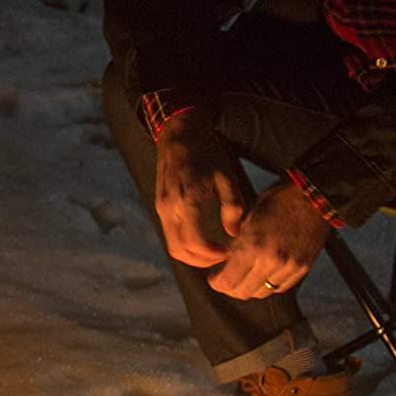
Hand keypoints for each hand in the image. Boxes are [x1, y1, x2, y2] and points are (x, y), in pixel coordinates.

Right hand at [154, 109, 241, 267]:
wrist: (181, 133)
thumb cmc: (207, 152)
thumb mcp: (227, 177)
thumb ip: (233, 207)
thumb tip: (235, 234)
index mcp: (188, 200)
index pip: (194, 243)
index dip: (211, 255)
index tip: (227, 253)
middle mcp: (170, 208)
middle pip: (180, 251)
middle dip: (201, 261)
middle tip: (221, 258)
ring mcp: (161, 207)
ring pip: (172, 245)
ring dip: (192, 255)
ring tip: (213, 252)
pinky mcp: (160, 205)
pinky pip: (169, 234)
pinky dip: (184, 243)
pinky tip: (202, 239)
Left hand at [209, 180, 332, 298]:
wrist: (315, 197)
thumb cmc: (280, 200)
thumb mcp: (249, 217)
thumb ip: (237, 243)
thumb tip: (226, 263)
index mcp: (253, 246)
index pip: (228, 281)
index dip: (217, 283)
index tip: (214, 279)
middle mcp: (271, 261)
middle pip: (243, 292)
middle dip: (230, 289)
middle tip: (226, 280)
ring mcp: (289, 267)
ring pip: (262, 293)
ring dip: (249, 288)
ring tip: (244, 277)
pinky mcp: (302, 269)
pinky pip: (279, 287)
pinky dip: (268, 285)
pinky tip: (263, 275)